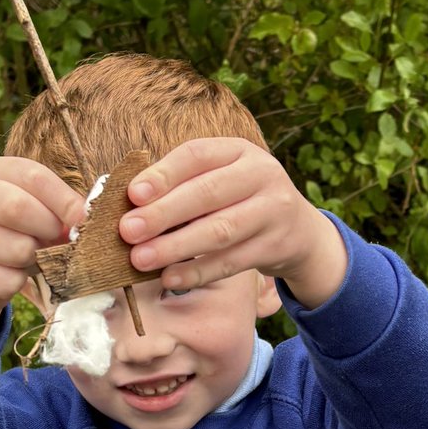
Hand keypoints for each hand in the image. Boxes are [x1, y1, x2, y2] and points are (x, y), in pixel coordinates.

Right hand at [0, 157, 84, 350]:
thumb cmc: (15, 235)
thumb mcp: (36, 213)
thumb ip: (58, 211)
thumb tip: (83, 219)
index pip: (33, 176)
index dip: (64, 200)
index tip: (82, 220)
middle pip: (17, 208)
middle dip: (47, 231)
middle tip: (53, 243)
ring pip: (15, 249)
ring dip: (34, 261)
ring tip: (28, 260)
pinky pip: (4, 280)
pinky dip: (17, 284)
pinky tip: (8, 277)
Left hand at [120, 138, 347, 308]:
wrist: (300, 231)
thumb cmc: (241, 201)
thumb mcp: (222, 179)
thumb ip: (184, 185)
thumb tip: (130, 205)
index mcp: (239, 150)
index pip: (197, 155)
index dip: (163, 174)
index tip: (133, 195)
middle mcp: (261, 174)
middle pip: (207, 193)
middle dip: (163, 213)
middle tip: (128, 231)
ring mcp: (273, 210)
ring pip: (220, 230)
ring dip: (175, 246)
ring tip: (141, 259)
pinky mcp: (276, 245)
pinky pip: (231, 262)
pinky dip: (197, 272)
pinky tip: (170, 278)